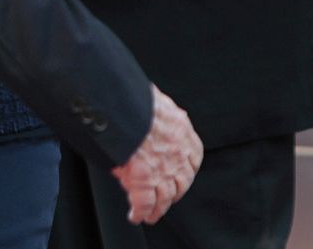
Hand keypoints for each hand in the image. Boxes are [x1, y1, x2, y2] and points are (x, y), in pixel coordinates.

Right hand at [111, 86, 201, 224]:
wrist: (119, 105)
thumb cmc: (131, 96)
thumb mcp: (151, 99)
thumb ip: (156, 111)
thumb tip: (148, 111)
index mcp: (180, 129)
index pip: (193, 155)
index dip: (188, 167)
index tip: (183, 172)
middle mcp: (176, 152)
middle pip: (182, 181)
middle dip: (176, 192)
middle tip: (168, 198)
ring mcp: (161, 169)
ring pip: (165, 196)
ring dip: (159, 208)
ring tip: (152, 215)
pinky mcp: (143, 180)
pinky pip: (144, 203)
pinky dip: (141, 212)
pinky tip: (136, 216)